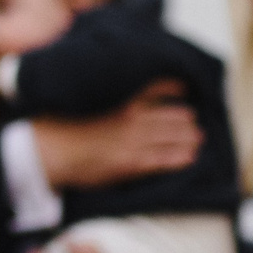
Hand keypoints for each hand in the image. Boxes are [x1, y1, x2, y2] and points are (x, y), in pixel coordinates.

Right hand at [34, 80, 201, 189]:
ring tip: (198, 138)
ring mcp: (135, 141)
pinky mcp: (133, 163)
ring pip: (174, 137)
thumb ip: (108, 94)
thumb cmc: (63, 124)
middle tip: (194, 120)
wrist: (54, 149)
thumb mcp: (86, 99)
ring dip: (189, 137)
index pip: (159, 88)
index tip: (185, 89)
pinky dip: (180, 158)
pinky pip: (165, 160)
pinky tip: (190, 158)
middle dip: (186, 118)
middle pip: (172, 115)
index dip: (176, 89)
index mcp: (123, 100)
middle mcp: (134, 118)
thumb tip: (117, 89)